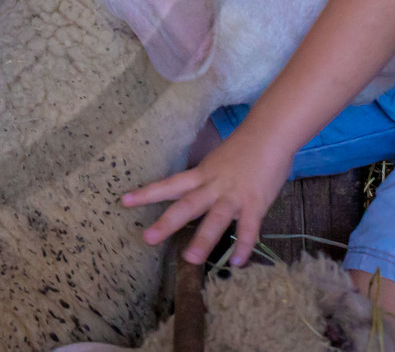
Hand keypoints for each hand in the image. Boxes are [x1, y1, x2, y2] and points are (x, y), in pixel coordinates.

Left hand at [120, 128, 293, 266]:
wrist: (270, 133)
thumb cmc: (244, 147)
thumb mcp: (217, 163)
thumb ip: (208, 181)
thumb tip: (199, 195)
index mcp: (201, 174)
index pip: (169, 184)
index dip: (147, 193)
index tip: (124, 201)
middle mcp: (213, 185)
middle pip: (186, 205)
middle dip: (166, 223)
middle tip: (148, 238)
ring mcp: (234, 195)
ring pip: (215, 219)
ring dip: (202, 240)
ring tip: (190, 259)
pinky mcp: (255, 203)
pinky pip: (249, 228)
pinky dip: (244, 246)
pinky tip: (236, 262)